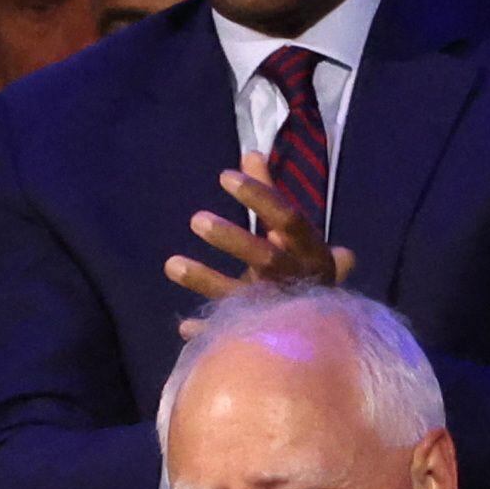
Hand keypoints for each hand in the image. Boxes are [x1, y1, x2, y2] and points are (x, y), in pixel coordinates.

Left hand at [166, 154, 355, 320]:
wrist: (319, 324)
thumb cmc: (297, 264)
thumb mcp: (287, 230)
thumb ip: (268, 194)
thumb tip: (250, 153)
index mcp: (309, 249)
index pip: (287, 218)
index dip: (259, 196)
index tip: (225, 177)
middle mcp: (296, 277)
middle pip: (265, 257)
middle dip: (232, 238)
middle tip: (195, 218)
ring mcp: (277, 309)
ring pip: (240, 294)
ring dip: (205, 280)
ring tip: (170, 264)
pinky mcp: (259, 335)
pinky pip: (231, 333)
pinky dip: (209, 330)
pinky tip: (186, 325)